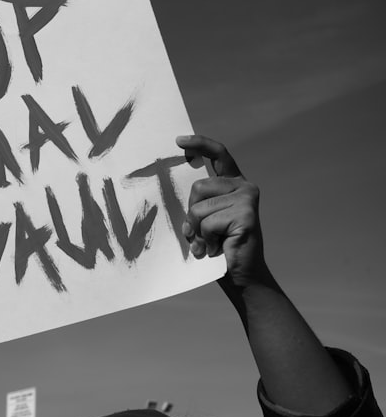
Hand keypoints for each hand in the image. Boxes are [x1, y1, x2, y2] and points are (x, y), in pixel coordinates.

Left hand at [177, 135, 269, 288]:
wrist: (241, 276)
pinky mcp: (246, 215)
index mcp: (233, 185)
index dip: (200, 144)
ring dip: (199, 231)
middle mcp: (244, 187)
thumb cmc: (219, 248)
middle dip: (191, 214)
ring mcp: (247, 199)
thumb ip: (197, 203)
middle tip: (203, 233)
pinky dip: (206, 239)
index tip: (179, 141)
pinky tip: (218, 247)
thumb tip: (169, 189)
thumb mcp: (204, 220)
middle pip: (198, 187)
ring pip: (199, 208)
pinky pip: (207, 223)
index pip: (218, 155)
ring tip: (212, 243)